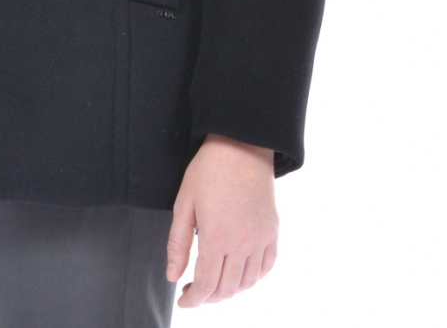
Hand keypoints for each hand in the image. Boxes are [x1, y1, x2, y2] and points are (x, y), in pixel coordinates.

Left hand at [166, 133, 277, 307]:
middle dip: (208, 297)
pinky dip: (252, 278)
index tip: (184, 300)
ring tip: (214, 282)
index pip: (206, 286)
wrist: (241, 145)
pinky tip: (239, 272)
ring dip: (229, 290)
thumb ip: (178, 244)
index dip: (193, 300)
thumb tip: (173, 275)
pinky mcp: (273, 232)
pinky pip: (266, 268)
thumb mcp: (184, 203)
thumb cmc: (209, 170)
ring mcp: (261, 239)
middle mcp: (243, 244)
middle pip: (227, 289)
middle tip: (194, 291)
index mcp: (217, 238)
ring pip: (247, 283)